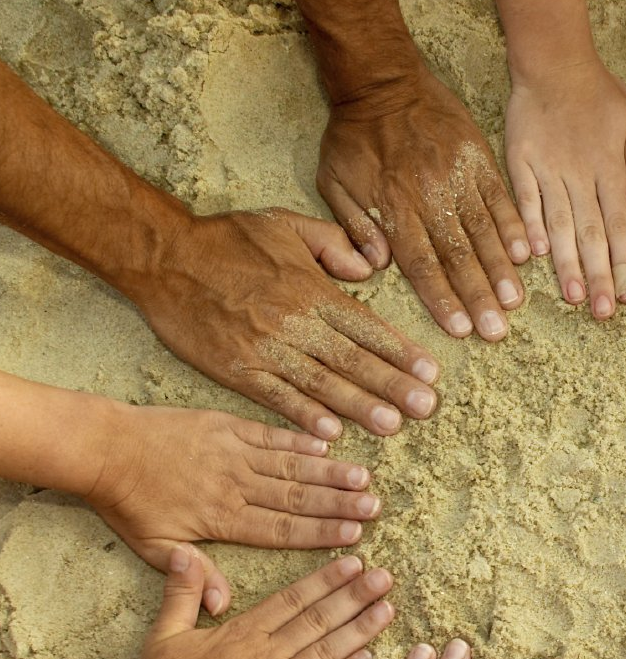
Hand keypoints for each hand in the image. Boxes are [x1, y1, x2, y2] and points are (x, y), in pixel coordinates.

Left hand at [86, 405, 380, 614]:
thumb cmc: (128, 503)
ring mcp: (233, 453)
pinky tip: (327, 445)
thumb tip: (223, 605)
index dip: (320, 534)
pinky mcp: (227, 426)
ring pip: (290, 466)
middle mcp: (234, 485)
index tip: (354, 537)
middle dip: (338, 504)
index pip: (281, 529)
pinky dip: (299, 440)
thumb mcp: (153, 548)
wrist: (104, 448)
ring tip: (363, 478)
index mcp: (221, 519)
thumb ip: (193, 574)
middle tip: (375, 507)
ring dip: (329, 473)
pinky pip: (271, 434)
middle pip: (295, 498)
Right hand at [129, 551, 394, 658]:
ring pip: (327, 652)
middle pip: (319, 619)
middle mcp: (266, 654)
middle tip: (386, 577)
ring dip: (360, 630)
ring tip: (388, 610)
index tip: (354, 563)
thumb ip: (183, 591)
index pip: (293, 599)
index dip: (326, 580)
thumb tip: (184, 553)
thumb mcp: (166, 632)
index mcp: (243, 631)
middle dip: (355, 596)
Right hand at [135, 208, 439, 439]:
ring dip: (357, 405)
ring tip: (390, 425)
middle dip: (391, 384)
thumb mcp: (286, 224)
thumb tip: (370, 267)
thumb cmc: (227, 239)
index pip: (366, 325)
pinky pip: (275, 396)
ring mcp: (264, 348)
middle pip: (352, 357)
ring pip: (320, 381)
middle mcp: (293, 321)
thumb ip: (333, 243)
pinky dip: (302, 415)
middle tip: (426, 407)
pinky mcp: (235, 369)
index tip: (430, 373)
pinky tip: (329, 433)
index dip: (400, 351)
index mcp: (311, 290)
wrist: (161, 256)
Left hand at [318, 67, 528, 340]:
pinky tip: (526, 255)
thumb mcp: (333, 181)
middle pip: (457, 256)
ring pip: (482, 232)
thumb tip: (375, 267)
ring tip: (515, 302)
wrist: (381, 77)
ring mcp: (458, 177)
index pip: (422, 263)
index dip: (443, 298)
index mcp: (395, 208)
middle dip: (478, 297)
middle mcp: (430, 197)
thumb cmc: (353, 136)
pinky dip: (514, 227)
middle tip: (497, 331)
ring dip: (500, 270)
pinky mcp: (478, 158)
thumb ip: (353, 227)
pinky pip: (499, 198)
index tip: (460, 329)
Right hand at [506, 59, 625, 320]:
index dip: (625, 260)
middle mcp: (580, 174)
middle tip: (603, 311)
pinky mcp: (520, 164)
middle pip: (592, 232)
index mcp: (610, 168)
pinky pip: (526, 200)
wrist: (552, 61)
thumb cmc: (598, 94)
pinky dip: (529, 226)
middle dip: (599, 275)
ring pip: (560, 224)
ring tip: (573, 296)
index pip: (621, 224)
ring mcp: (548, 170)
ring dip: (566, 262)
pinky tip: (533, 256)